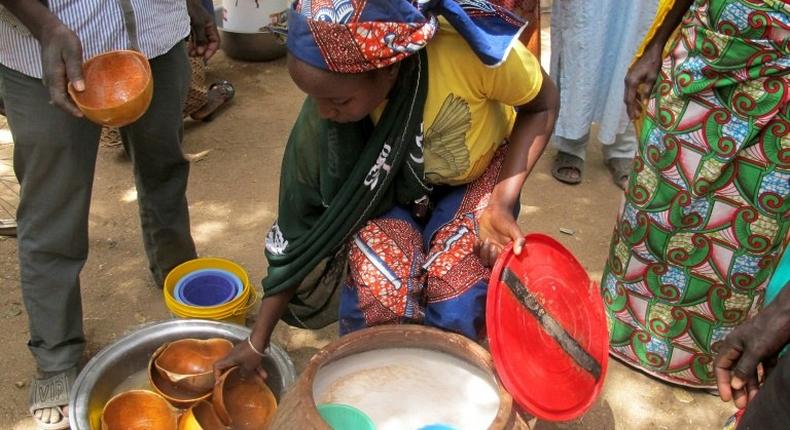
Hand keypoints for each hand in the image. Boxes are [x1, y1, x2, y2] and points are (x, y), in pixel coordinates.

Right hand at [39, 23, 83, 116]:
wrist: (50, 32)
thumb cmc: (63, 41)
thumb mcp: (72, 52)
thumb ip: (75, 70)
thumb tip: (80, 89)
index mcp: (53, 77)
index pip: (59, 99)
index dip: (70, 109)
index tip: (82, 115)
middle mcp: (49, 81)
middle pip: (59, 101)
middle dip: (72, 109)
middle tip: (90, 114)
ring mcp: (50, 80)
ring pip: (59, 97)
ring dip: (71, 104)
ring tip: (88, 108)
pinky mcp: (53, 77)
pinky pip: (60, 91)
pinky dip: (70, 97)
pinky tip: (82, 97)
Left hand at [186, 0, 219, 59]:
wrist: (182, 1)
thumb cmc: (192, 7)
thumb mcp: (198, 23)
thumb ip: (201, 38)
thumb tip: (202, 52)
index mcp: (211, 27)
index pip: (215, 42)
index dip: (211, 51)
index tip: (205, 58)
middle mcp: (206, 29)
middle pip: (207, 44)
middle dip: (202, 51)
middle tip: (196, 56)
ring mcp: (198, 29)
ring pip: (199, 43)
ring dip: (196, 49)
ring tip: (191, 53)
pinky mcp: (191, 29)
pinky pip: (193, 40)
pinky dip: (191, 45)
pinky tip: (188, 47)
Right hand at [214, 337, 268, 380]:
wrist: (260, 338)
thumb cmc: (251, 353)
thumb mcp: (248, 367)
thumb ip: (243, 373)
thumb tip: (242, 377)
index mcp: (229, 359)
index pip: (217, 366)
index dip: (216, 374)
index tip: (220, 382)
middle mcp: (233, 355)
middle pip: (229, 366)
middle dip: (232, 374)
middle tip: (235, 382)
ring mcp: (241, 353)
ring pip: (243, 365)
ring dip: (250, 372)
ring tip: (257, 379)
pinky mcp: (249, 351)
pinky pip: (250, 361)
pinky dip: (256, 367)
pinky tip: (264, 374)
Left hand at [475, 204, 524, 267]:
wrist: (496, 211)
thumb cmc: (506, 219)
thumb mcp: (514, 229)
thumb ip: (518, 240)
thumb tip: (519, 252)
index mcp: (508, 251)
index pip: (503, 264)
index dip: (499, 262)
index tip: (497, 250)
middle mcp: (498, 252)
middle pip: (492, 264)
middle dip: (490, 257)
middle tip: (492, 245)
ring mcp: (489, 249)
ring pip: (483, 260)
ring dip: (483, 252)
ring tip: (487, 240)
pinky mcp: (481, 245)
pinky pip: (476, 253)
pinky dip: (476, 248)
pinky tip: (478, 240)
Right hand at [623, 44, 662, 120]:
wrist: (651, 51)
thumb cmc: (653, 63)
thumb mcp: (652, 78)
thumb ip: (647, 91)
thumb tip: (644, 103)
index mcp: (632, 82)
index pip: (630, 99)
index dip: (632, 109)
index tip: (635, 118)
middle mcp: (627, 81)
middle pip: (627, 98)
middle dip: (630, 109)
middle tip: (635, 118)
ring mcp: (628, 79)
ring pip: (628, 94)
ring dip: (632, 103)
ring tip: (638, 111)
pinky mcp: (630, 77)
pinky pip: (630, 90)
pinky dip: (633, 97)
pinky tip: (639, 100)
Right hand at [714, 284, 789, 408]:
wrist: (789, 313)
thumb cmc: (769, 328)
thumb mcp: (756, 350)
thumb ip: (744, 368)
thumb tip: (735, 386)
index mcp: (731, 344)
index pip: (721, 366)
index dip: (722, 382)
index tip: (727, 398)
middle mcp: (740, 347)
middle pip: (735, 371)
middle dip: (738, 388)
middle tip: (742, 405)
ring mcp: (754, 349)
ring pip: (750, 371)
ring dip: (752, 386)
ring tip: (755, 400)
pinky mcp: (768, 350)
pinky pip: (763, 368)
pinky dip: (764, 378)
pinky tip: (766, 388)